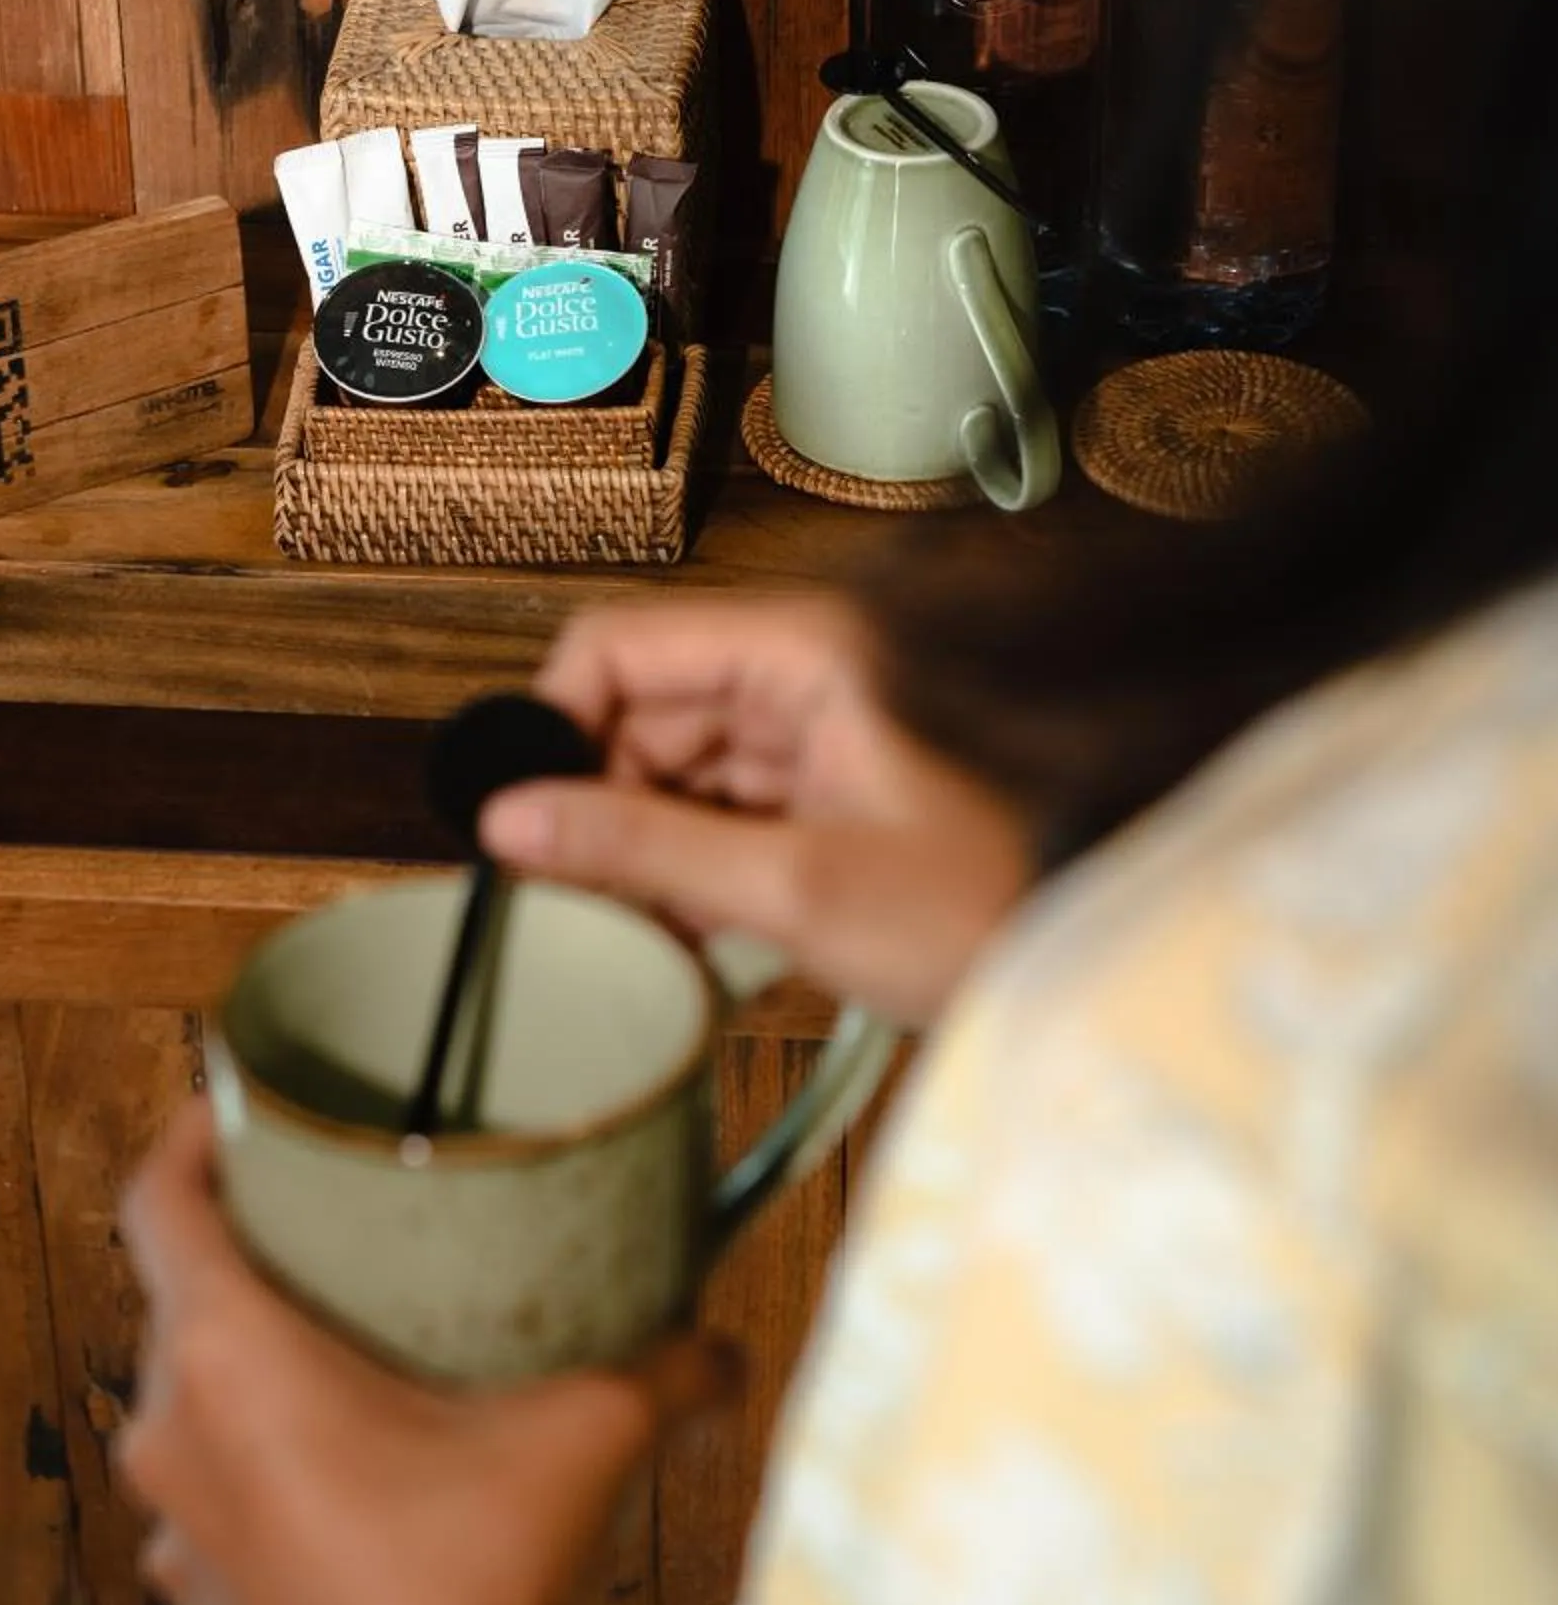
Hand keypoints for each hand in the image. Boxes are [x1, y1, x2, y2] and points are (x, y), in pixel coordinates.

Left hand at [117, 1101, 739, 1604]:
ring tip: (348, 1339)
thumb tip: (722, 1340)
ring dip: (255, 1362)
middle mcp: (176, 1433)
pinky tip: (352, 1473)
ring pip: (192, 1400)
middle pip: (179, 1295)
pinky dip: (264, 1462)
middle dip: (251, 1247)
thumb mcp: (586, 1441)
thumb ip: (666, 1367)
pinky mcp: (202, 1603)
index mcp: (228, 1357)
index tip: (235, 1105)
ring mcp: (176, 1529)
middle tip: (332, 1214)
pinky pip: (213, 1493)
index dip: (187, 1133)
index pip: (156, 1201)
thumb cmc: (470, 1600)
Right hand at [481, 593, 1029, 1022]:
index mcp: (802, 650)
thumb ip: (642, 849)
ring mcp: (812, 731)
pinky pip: (716, 811)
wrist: (1096, 960)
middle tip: (564, 906)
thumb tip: (507, 823)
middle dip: (593, 805)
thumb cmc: (984, 910)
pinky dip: (687, 872)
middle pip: (639, 711)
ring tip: (629, 937)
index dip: (553, 724)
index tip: (519, 820)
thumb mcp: (795, 887)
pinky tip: (678, 941)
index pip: (621, 645)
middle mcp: (801, 670)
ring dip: (637, 851)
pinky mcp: (822, 791)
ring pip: (670, 770)